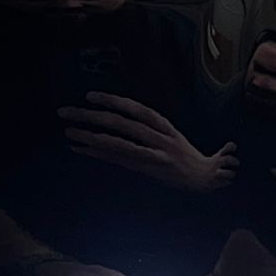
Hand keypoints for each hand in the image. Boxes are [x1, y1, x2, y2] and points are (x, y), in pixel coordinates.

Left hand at [60, 94, 237, 192]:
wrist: (210, 179)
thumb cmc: (190, 160)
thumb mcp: (174, 140)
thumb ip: (151, 132)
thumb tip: (127, 124)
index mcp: (165, 127)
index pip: (137, 110)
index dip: (114, 101)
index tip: (91, 96)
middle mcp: (160, 137)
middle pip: (122, 123)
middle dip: (92, 116)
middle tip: (66, 111)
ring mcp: (156, 154)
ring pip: (119, 143)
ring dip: (91, 136)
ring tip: (68, 131)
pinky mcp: (152, 170)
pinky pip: (121, 161)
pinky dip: (99, 154)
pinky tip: (80, 148)